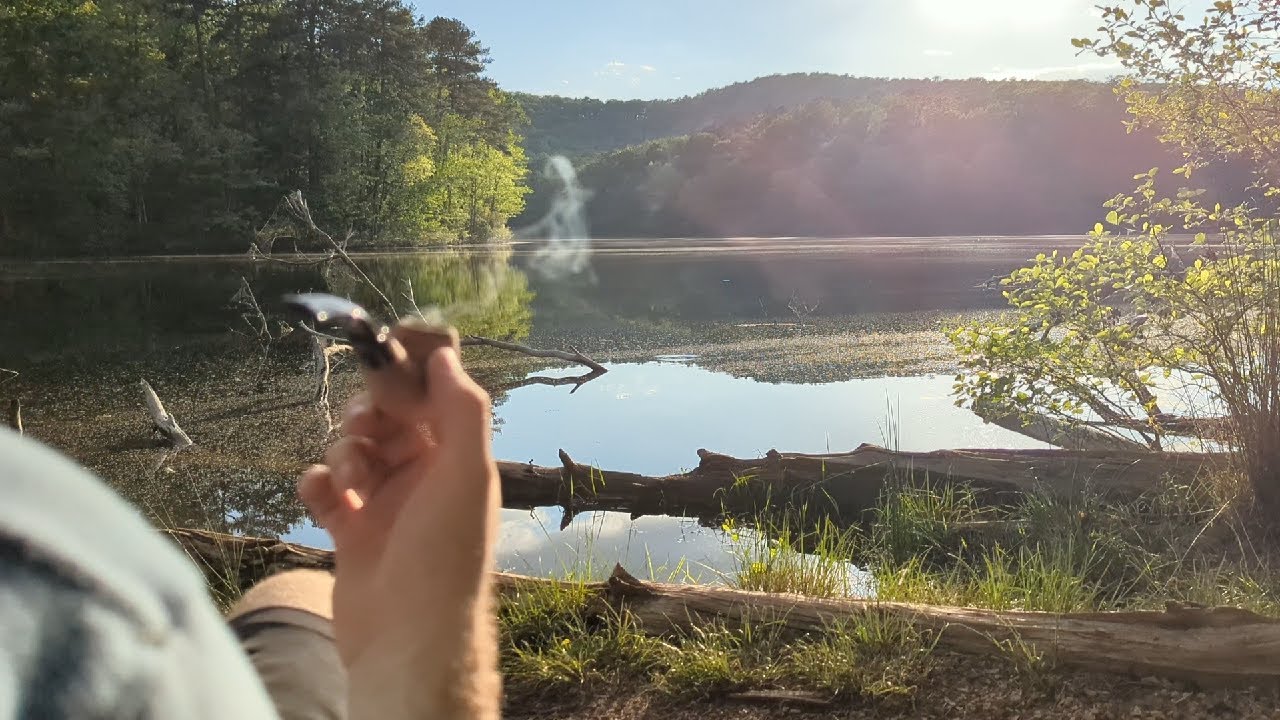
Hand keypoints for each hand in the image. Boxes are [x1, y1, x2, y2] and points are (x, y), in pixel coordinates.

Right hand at [297, 323, 500, 718]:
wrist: (406, 639)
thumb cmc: (445, 557)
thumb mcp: (467, 474)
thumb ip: (462, 411)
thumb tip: (446, 356)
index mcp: (458, 457)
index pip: (435, 393)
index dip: (411, 369)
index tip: (384, 346)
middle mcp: (424, 474)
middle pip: (387, 415)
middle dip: (369, 413)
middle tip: (366, 427)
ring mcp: (385, 501)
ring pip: (353, 446)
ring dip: (344, 452)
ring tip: (351, 482)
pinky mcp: (350, 529)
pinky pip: (324, 486)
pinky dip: (318, 484)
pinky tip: (323, 499)